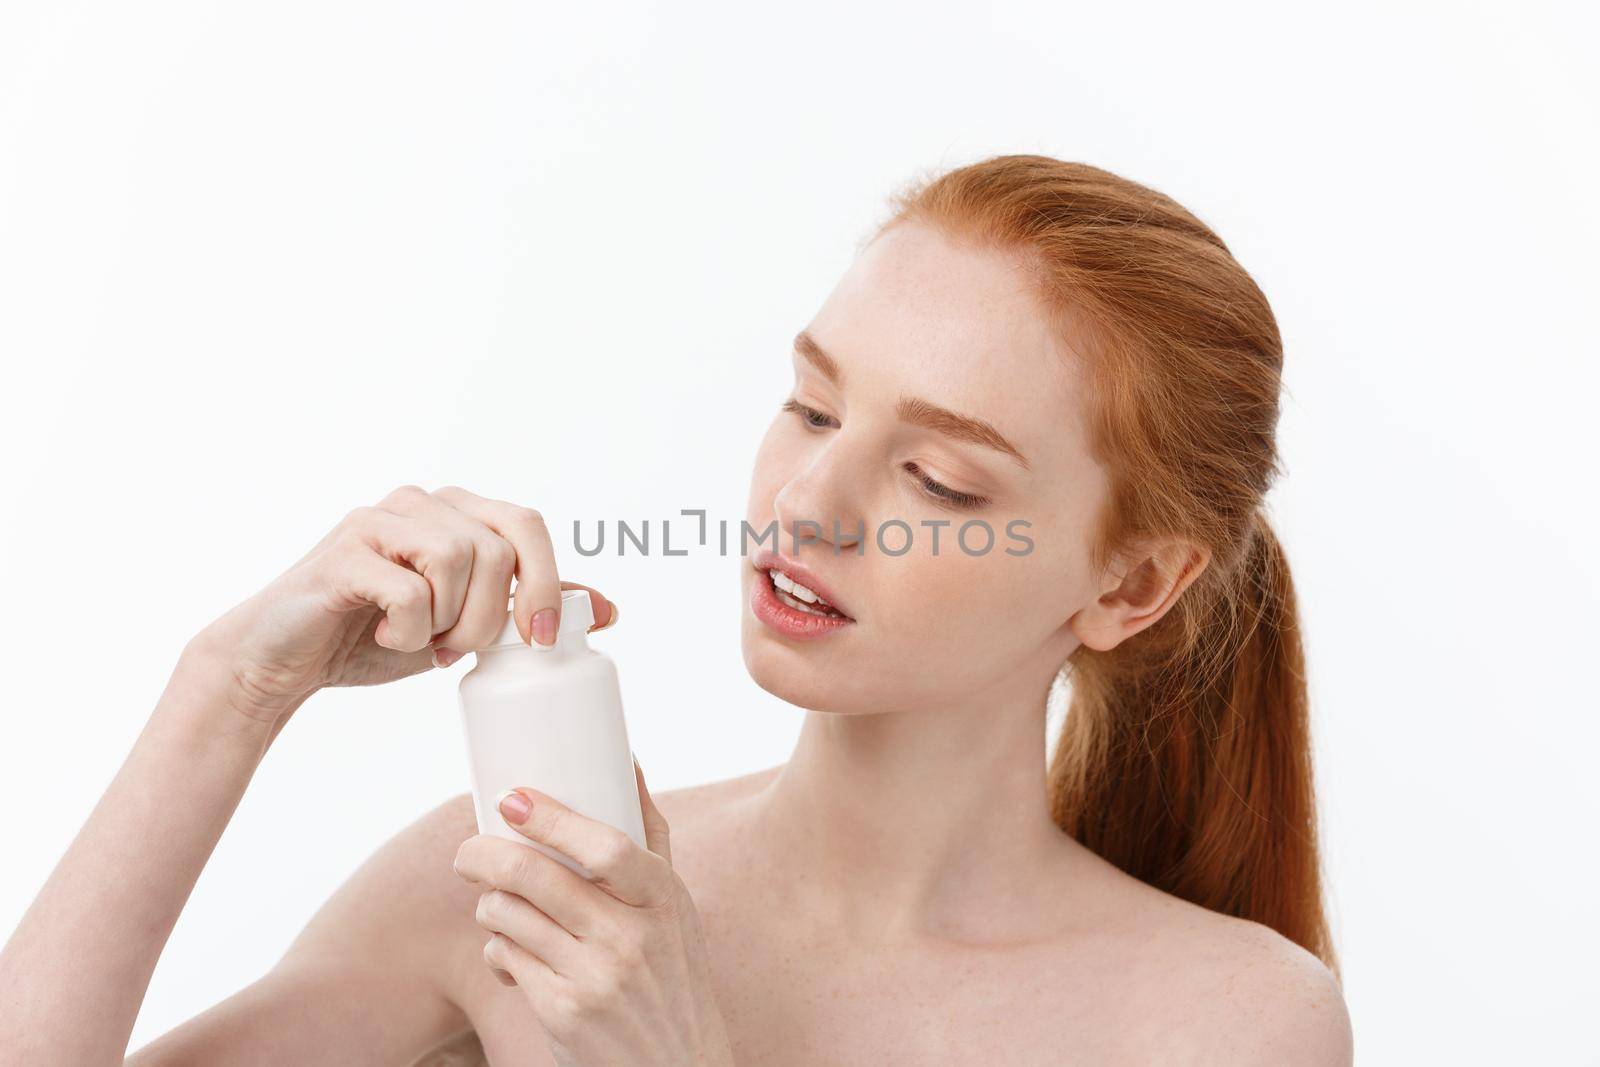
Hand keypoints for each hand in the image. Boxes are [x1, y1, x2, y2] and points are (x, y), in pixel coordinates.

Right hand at [185, 484, 616, 725]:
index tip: (540, 642)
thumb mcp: (467, 625)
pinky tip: (386, 636)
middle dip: (494, 612)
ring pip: (459, 561)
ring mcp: (380, 517)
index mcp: (457, 512)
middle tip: (465, 649)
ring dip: (449, 622)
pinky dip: (408, 629)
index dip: (549, 583)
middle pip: (500, 546)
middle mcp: (422, 501)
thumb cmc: (376, 638)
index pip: (528, 526)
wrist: (285, 661)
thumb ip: (526, 608)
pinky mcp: (345, 548)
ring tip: (421, 642)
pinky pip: (410, 589)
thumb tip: (610, 610)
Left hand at [453, 758, 735, 1066]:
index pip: (607, 847)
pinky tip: (510, 951)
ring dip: (489, 905)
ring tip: (497, 905)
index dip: (553, 818)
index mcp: (662, 898)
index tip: (512, 799)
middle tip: (467, 853)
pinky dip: (496, 949)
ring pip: (507, 916)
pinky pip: (504, 959)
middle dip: (483, 855)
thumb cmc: (673, 973)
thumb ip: (649, 837)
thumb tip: (628, 759)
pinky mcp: (562, 1013)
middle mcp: (631, 937)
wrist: (680, 1065)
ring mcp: (594, 978)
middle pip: (535, 877)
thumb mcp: (676, 906)